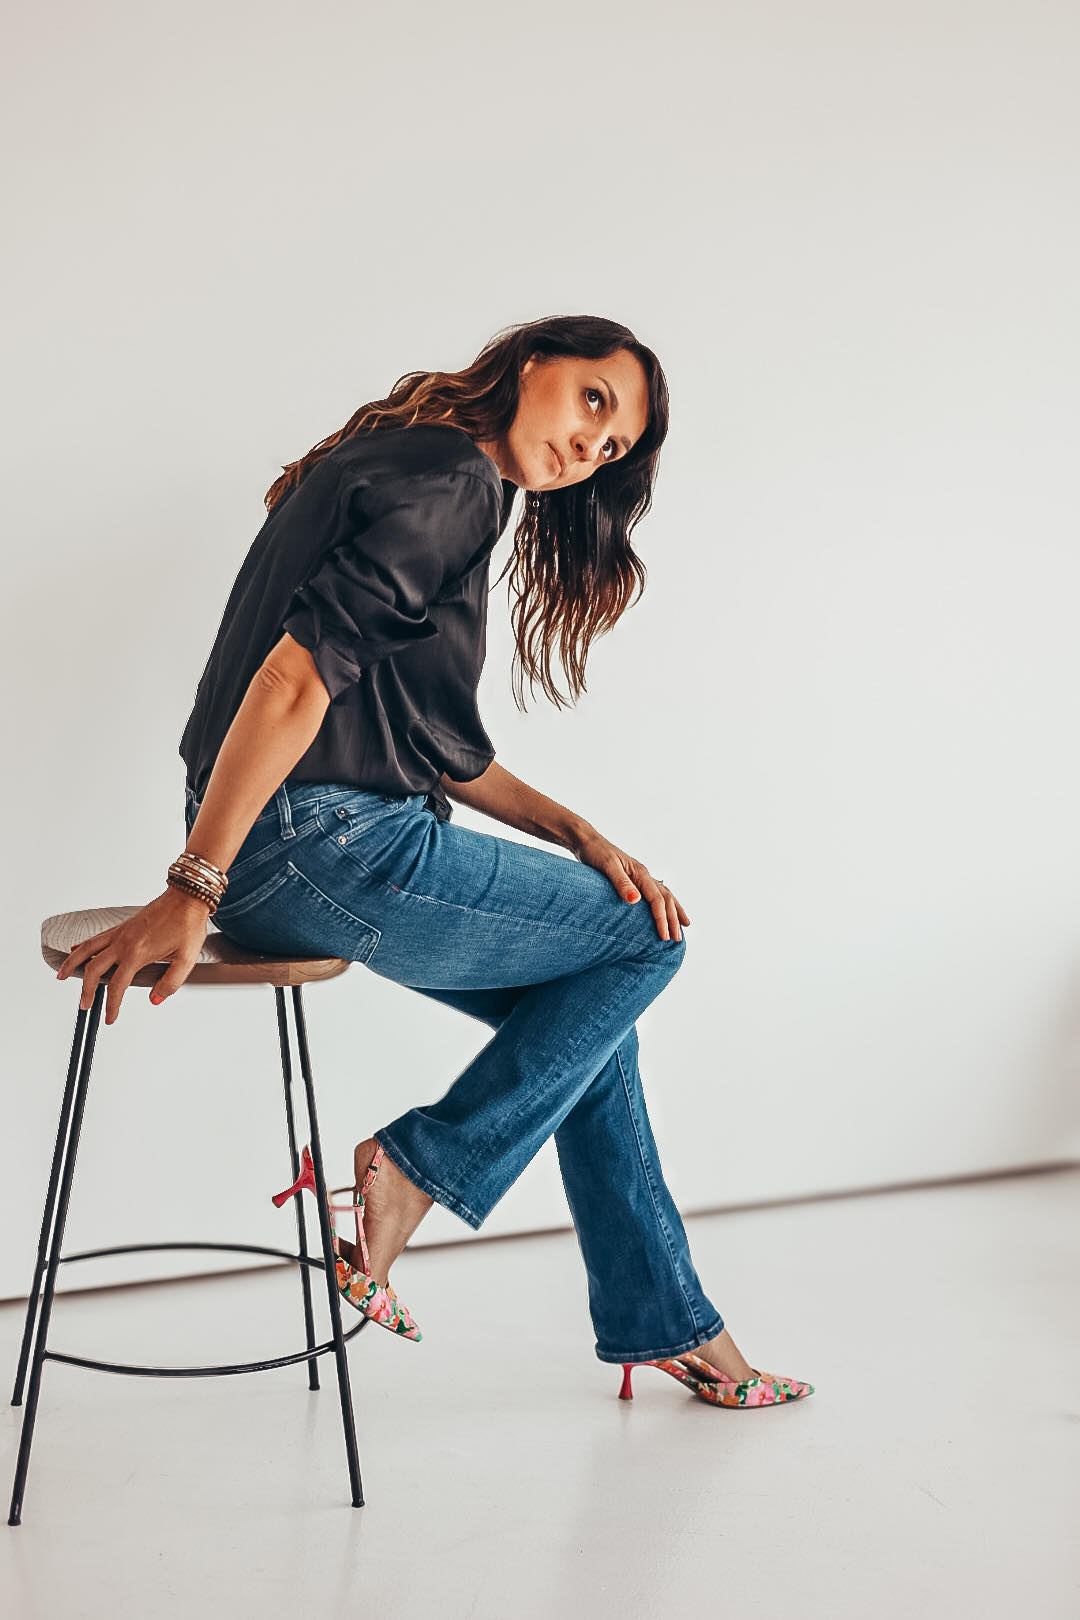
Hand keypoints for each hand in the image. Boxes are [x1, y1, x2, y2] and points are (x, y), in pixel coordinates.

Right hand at [55, 888, 212, 1024]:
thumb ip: (170, 983)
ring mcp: (121, 932)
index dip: (112, 1005)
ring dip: (73, 963)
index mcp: (138, 953)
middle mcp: (124, 942)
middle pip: (95, 969)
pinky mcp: (123, 926)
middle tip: (85, 1005)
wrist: (187, 898)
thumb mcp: (186, 959)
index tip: (110, 1018)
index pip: (118, 985)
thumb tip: (154, 1000)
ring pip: (88, 949)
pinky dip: (83, 946)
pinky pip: (97, 937)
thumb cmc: (188, 925)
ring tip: (61, 975)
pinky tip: (76, 950)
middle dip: (86, 990)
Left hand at [568, 829, 689, 941]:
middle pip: (666, 898)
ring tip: (684, 925)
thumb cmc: (595, 853)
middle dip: (673, 919)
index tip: (664, 937)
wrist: (587, 842)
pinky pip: (655, 893)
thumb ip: (621, 883)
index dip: (662, 919)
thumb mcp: (607, 867)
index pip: (657, 900)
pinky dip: (664, 903)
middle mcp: (644, 875)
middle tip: (677, 940)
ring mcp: (641, 877)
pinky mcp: (634, 879)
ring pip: (665, 895)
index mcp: (640, 873)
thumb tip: (636, 900)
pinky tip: (665, 910)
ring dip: (675, 911)